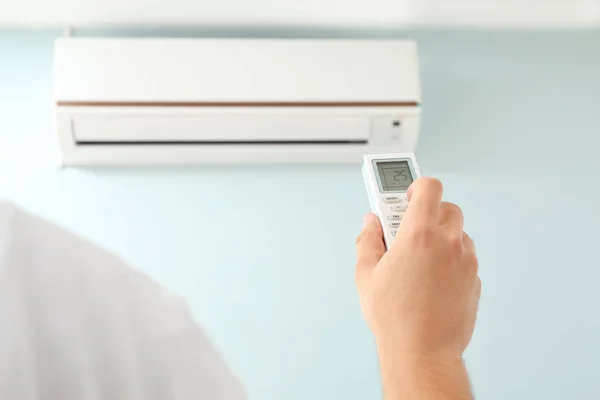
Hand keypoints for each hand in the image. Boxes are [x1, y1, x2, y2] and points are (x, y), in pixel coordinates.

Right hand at [355, 177, 480, 363]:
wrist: (423, 352)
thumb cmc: (394, 317)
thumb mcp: (367, 274)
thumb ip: (368, 241)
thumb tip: (370, 224)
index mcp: (420, 234)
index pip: (430, 187)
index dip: (418, 186)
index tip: (406, 195)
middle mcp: (448, 243)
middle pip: (447, 207)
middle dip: (428, 213)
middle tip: (408, 229)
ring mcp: (466, 261)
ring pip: (459, 233)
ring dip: (442, 236)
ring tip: (420, 258)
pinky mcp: (474, 280)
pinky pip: (465, 257)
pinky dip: (451, 259)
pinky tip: (432, 278)